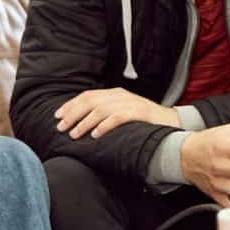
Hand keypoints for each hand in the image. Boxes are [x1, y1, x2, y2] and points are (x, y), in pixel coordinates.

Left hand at [55, 88, 179, 139]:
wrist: (172, 122)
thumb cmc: (144, 122)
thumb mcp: (123, 113)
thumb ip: (106, 114)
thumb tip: (81, 124)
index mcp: (115, 94)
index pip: (87, 96)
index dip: (71, 105)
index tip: (58, 116)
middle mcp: (120, 95)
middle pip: (90, 101)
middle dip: (72, 114)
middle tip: (61, 127)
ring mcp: (130, 103)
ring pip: (100, 109)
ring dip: (84, 122)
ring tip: (74, 134)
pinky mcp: (139, 113)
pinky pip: (117, 117)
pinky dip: (104, 125)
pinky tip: (96, 135)